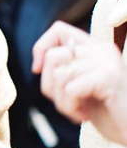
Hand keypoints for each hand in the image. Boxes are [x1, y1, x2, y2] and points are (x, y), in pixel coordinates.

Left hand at [32, 21, 126, 144]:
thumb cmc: (107, 114)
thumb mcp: (80, 88)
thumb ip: (64, 71)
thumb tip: (38, 65)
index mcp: (96, 48)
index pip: (58, 30)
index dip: (41, 48)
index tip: (37, 70)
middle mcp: (103, 49)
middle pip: (52, 56)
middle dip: (49, 86)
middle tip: (68, 104)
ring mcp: (108, 61)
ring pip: (59, 75)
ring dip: (62, 102)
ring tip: (78, 112)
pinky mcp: (109, 77)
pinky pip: (70, 89)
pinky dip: (70, 107)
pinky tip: (85, 117)